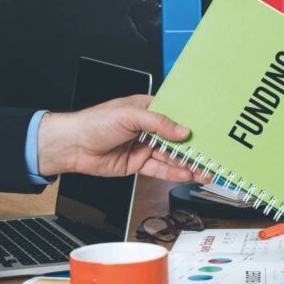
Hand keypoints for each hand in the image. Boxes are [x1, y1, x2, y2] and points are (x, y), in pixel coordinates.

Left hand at [37, 95, 207, 181]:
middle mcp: (147, 128)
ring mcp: (143, 146)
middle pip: (176, 139)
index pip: (175, 116)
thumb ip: (158, 123)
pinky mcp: (138, 164)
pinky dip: (174, 173)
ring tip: (205, 169)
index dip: (192, 124)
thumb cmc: (93, 122)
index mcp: (147, 109)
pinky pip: (160, 169)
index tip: (208, 131)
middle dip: (194, 148)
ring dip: (188, 164)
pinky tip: (187, 174)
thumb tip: (181, 130)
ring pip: (171, 157)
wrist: (71, 146)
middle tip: (212, 155)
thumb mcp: (129, 115)